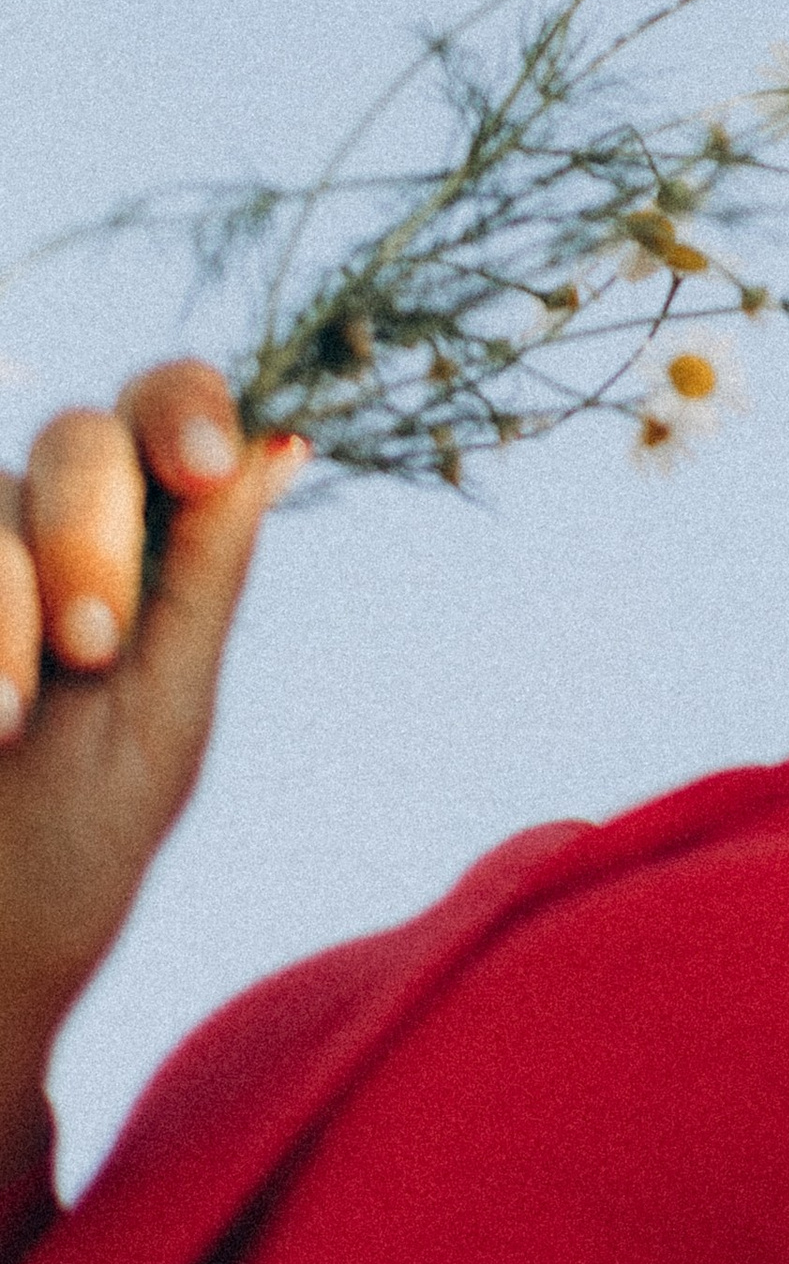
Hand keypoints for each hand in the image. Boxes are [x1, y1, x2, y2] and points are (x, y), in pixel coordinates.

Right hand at [0, 363, 305, 1175]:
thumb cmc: (65, 855)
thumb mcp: (156, 724)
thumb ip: (202, 582)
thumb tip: (285, 443)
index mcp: (136, 547)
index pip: (167, 411)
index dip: (181, 408)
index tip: (200, 467)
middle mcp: (37, 531)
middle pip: (76, 435)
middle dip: (92, 528)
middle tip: (96, 648)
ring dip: (7, 595)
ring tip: (12, 722)